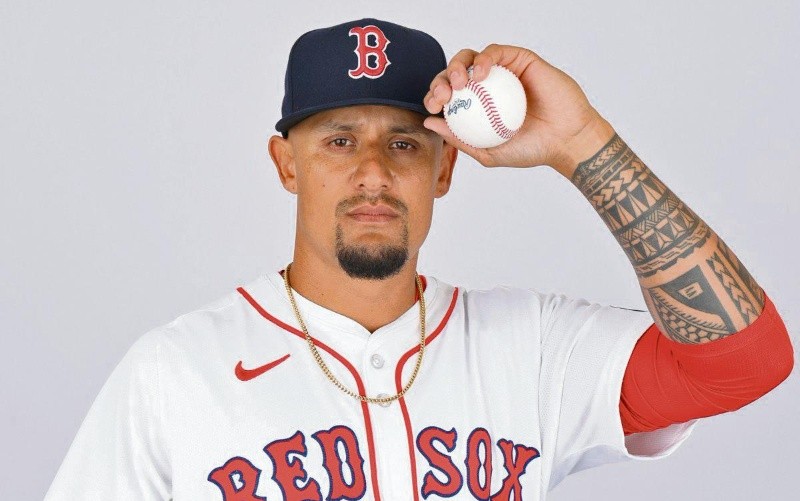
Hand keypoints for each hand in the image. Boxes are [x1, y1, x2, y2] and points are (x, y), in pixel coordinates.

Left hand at [423, 44, 615, 175]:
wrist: (565, 140)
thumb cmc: (531, 150)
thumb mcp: (488, 152)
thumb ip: (459, 138)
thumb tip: (428, 122)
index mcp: (477, 106)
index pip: (448, 95)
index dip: (434, 96)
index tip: (432, 107)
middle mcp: (487, 86)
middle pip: (454, 74)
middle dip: (440, 80)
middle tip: (441, 96)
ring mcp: (502, 72)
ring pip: (470, 57)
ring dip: (457, 66)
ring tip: (458, 84)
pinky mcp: (519, 59)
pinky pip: (495, 52)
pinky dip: (483, 59)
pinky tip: (479, 74)